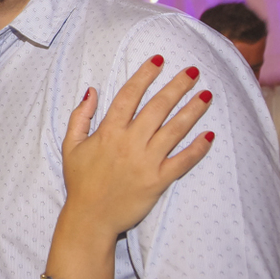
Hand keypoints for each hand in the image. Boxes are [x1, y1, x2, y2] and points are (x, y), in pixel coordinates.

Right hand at [62, 57, 212, 235]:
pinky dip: (197, 148)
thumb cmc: (80, 182)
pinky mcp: (158, 180)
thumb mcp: (70, 146)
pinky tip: (209, 134)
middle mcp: (129, 142)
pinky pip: (183, 161)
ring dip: (192, 110)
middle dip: (177, 86)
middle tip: (194, 71)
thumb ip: (80, 117)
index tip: (159, 60)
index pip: (129, 95)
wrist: (90, 218)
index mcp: (108, 131)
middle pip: (158, 107)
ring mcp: (146, 161)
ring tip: (207, 95)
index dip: (145, 75)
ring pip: (174, 129)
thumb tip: (92, 90)